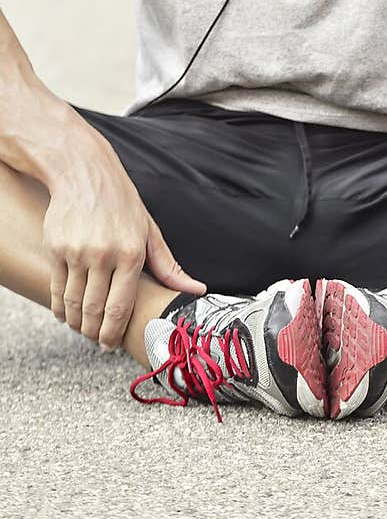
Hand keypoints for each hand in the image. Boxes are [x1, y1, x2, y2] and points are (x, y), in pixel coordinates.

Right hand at [42, 145, 205, 351]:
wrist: (85, 173)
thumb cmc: (122, 203)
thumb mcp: (150, 231)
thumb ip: (169, 267)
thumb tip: (197, 290)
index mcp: (132, 253)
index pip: (120, 308)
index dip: (113, 333)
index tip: (111, 345)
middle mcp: (104, 254)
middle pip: (94, 311)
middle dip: (95, 333)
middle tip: (98, 340)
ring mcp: (77, 252)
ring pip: (73, 304)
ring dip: (76, 323)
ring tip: (83, 328)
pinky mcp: (56, 249)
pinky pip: (56, 289)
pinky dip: (60, 308)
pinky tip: (66, 313)